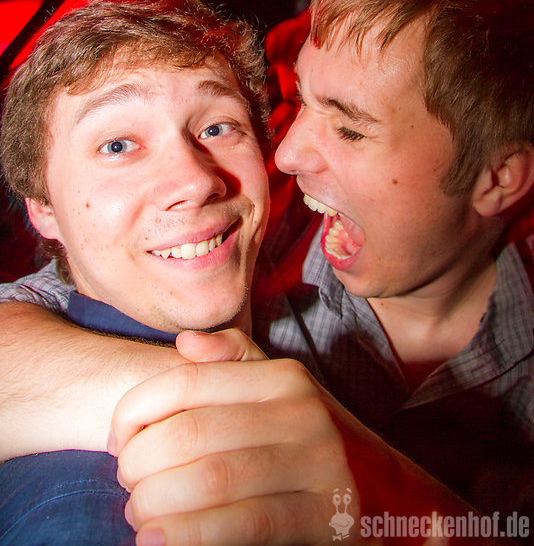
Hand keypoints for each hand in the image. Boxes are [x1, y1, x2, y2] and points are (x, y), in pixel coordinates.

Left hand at [110, 331, 467, 545]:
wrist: (385, 497)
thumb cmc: (310, 443)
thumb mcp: (282, 394)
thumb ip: (236, 362)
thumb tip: (185, 344)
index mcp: (284, 378)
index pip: (186, 381)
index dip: (134, 409)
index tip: (114, 438)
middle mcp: (304, 413)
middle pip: (189, 433)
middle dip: (138, 462)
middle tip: (126, 481)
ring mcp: (319, 466)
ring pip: (209, 480)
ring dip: (155, 503)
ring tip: (139, 514)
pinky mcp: (324, 519)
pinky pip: (241, 526)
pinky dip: (188, 536)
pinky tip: (157, 542)